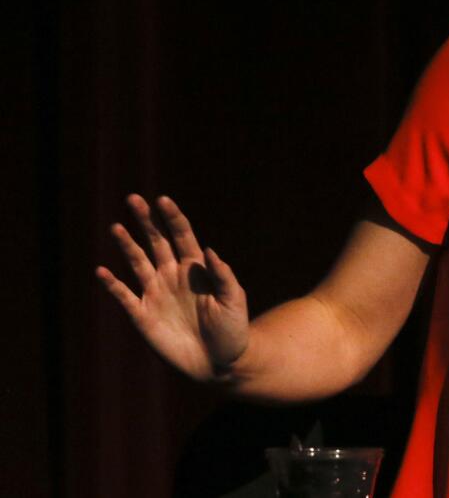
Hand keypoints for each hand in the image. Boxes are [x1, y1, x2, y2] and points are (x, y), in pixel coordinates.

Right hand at [95, 194, 248, 381]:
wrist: (220, 362)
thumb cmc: (232, 329)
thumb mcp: (233, 300)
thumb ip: (222, 275)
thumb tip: (209, 250)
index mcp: (197, 269)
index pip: (181, 236)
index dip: (172, 218)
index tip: (162, 200)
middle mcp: (173, 276)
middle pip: (157, 242)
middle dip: (146, 221)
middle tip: (134, 199)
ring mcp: (157, 294)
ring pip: (138, 263)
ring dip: (127, 245)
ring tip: (116, 227)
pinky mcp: (143, 315)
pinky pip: (125, 296)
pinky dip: (113, 284)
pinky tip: (102, 271)